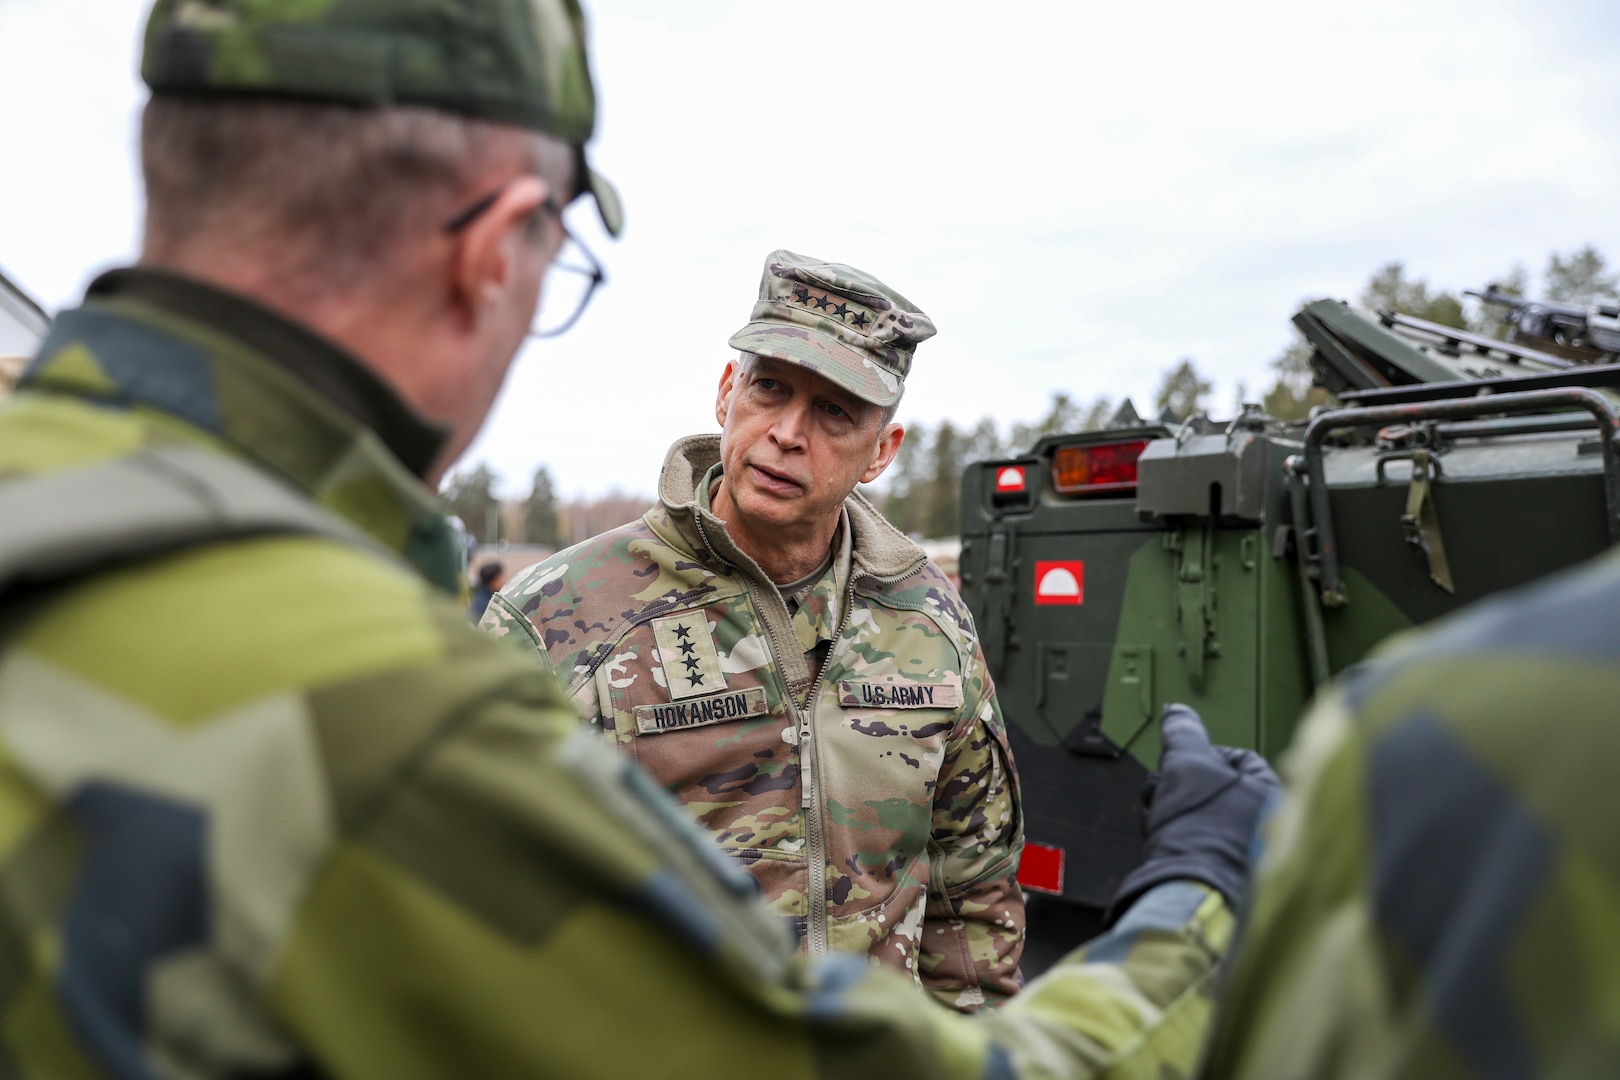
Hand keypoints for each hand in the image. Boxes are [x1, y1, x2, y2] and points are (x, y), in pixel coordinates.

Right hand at [1110, 704, 1279, 917]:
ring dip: (1175, 809)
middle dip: (1183, 783)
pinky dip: (1177, 836)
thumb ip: (1184, 733)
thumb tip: (1177, 712)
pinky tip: (1162, 838)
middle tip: (1166, 786)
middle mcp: (1268, 825)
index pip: (1241, 758)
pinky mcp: (1223, 874)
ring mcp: (1246, 852)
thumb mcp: (1186, 763)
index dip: (1204, 752)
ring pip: (1204, 815)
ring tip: (1159, 814)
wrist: (1185, 890)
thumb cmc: (1198, 830)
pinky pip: (1197, 842)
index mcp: (1273, 794)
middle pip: (1218, 787)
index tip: (1180, 758)